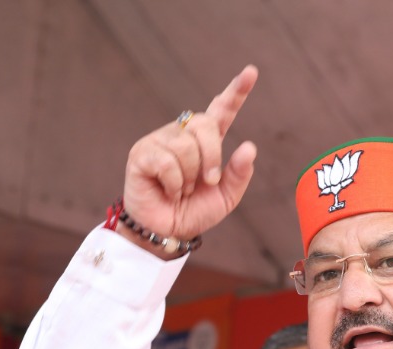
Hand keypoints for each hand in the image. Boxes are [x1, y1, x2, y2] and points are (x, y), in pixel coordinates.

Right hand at [122, 65, 258, 248]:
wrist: (167, 232)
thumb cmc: (194, 212)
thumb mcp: (226, 197)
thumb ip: (240, 174)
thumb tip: (249, 146)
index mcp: (206, 141)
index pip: (222, 110)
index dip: (236, 92)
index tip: (251, 72)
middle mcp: (182, 134)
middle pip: (205, 124)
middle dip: (212, 156)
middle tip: (208, 181)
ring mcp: (160, 140)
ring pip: (186, 145)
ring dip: (190, 177)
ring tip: (182, 190)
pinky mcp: (142, 153)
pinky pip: (167, 161)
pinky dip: (174, 183)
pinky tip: (167, 190)